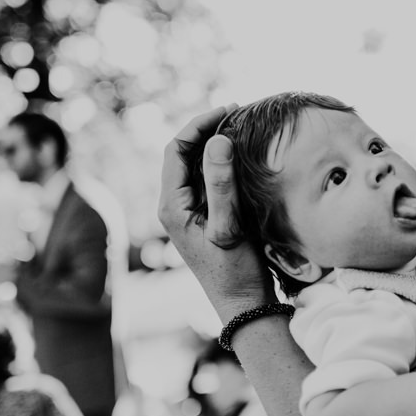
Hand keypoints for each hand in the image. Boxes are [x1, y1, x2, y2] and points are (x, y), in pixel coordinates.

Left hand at [157, 105, 273, 317]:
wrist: (242, 306)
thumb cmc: (234, 271)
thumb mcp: (228, 227)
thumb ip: (221, 184)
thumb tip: (218, 140)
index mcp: (170, 205)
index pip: (175, 149)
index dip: (199, 124)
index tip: (229, 110)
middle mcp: (174, 206)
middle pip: (183, 154)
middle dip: (207, 130)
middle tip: (239, 113)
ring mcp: (188, 212)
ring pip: (196, 166)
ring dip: (215, 145)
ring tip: (243, 128)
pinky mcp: (204, 218)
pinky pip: (208, 181)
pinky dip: (223, 163)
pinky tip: (244, 157)